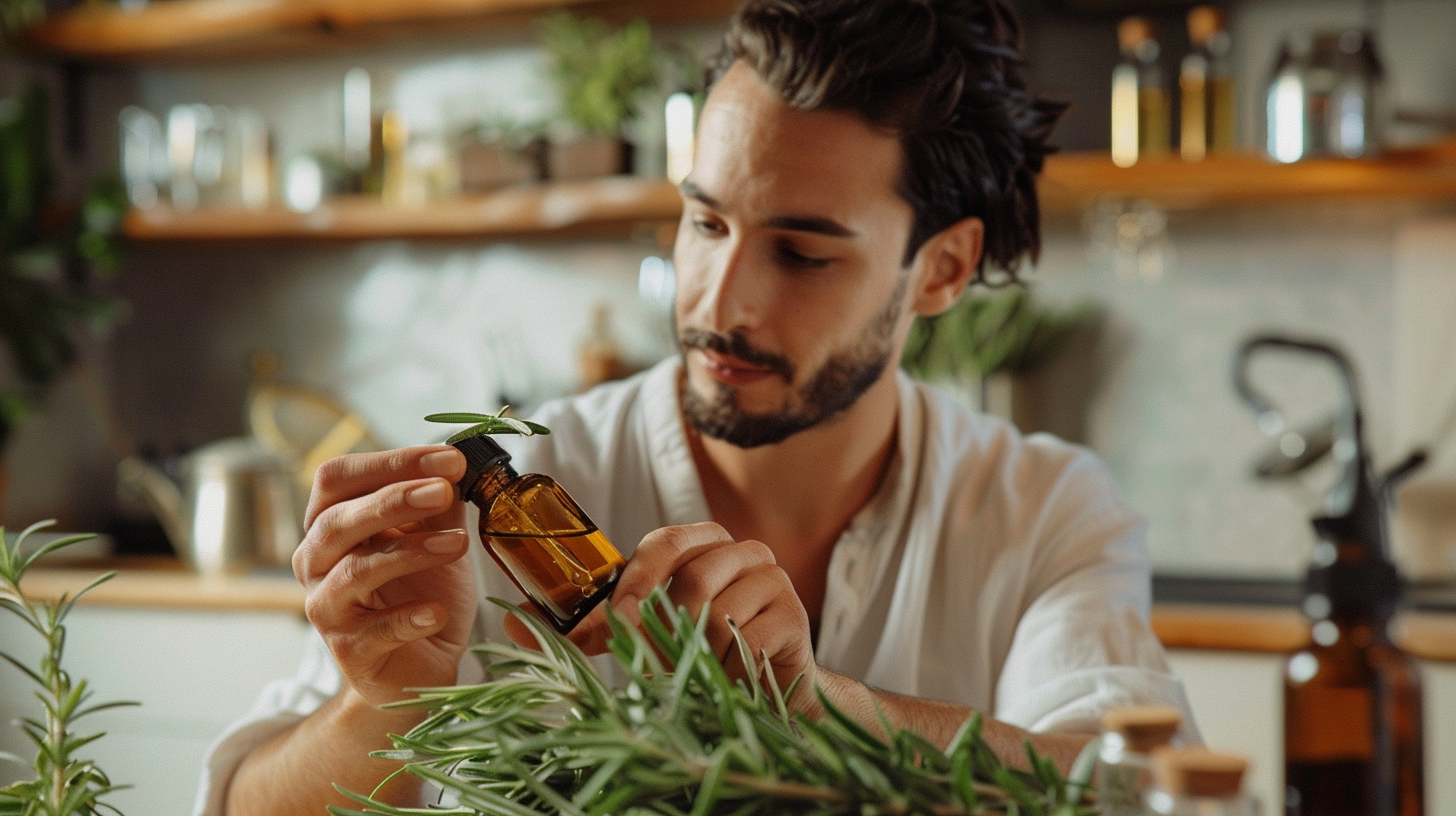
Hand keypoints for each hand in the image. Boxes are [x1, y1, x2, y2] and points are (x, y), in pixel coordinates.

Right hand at [293, 446, 475, 707]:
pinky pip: (374, 633)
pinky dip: (408, 619)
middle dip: (393, 500)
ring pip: (354, 572)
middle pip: (338, 521)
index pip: (339, 478)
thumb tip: (455, 464)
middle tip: (443, 489)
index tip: (448, 459)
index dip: (391, 462)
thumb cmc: (420, 592)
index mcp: (330, 523)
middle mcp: (316, 562)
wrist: (419, 666)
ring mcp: (327, 609)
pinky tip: (437, 612)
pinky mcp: (349, 652)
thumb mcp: (433, 537)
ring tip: (456, 543)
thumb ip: (437, 502)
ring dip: (408, 553)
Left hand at [507, 522, 815, 709]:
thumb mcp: (638, 635)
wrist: (766, 687)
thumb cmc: (696, 652)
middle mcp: (740, 550)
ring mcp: (772, 578)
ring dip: (695, 654)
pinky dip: (729, 667)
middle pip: (691, 578)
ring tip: (696, 668)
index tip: (607, 624)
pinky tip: (730, 675)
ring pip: (716, 614)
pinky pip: (749, 640)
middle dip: (658, 624)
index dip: (633, 584)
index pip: (663, 544)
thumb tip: (512, 624)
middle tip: (640, 655)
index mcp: (700, 542)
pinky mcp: (795, 616)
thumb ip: (585, 628)